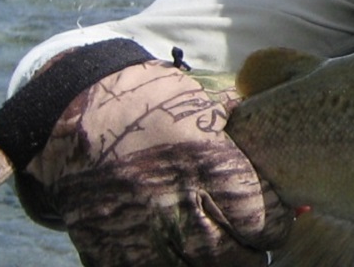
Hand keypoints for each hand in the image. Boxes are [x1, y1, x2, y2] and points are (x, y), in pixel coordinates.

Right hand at [17, 60, 290, 266]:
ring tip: (217, 253)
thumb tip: (280, 154)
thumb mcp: (201, 105)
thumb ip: (242, 134)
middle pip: (235, 256)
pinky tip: (178, 256)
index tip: (272, 223)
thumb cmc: (148, 102)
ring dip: (214, 264)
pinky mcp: (110, 248)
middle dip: (250, 254)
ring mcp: (142, 229)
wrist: (72, 110)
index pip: (263, 220)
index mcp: (209, 162)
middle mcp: (178, 200)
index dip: (275, 226)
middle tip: (250, 247)